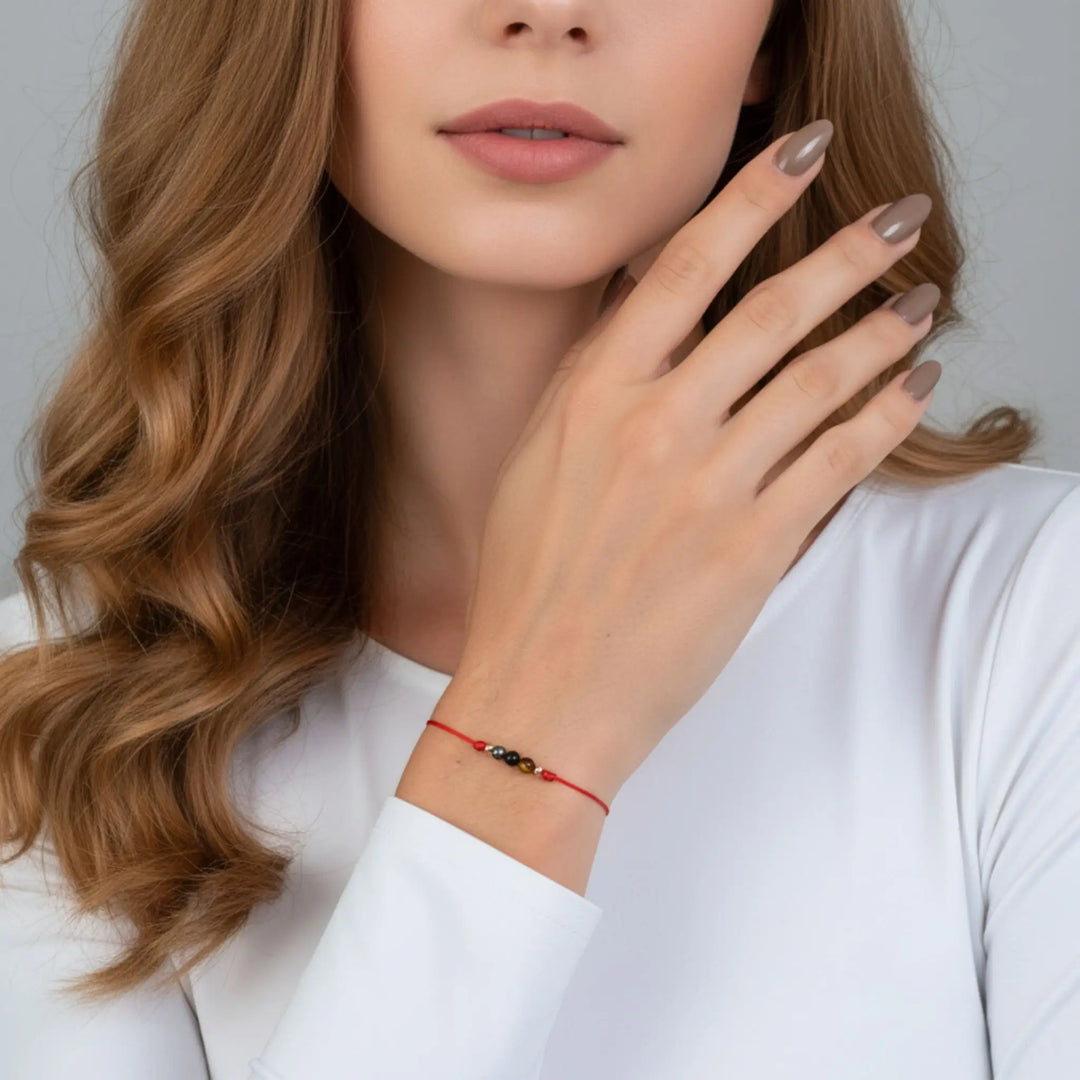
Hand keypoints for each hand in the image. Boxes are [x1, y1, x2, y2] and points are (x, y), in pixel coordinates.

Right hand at [444, 120, 939, 803]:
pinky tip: (912, 389)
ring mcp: (707, 485)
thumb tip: (649, 310)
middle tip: (897, 219)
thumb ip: (595, 382)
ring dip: (880, 333)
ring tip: (918, 305)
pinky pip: (838, 461)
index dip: (753, 199)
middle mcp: (653, 425)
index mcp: (591, 394)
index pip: (685, 266)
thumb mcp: (538, 458)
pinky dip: (884, 417)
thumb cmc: (527, 580)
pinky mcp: (752, 547)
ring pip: (818, 380)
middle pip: (771, 310)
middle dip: (848, 253)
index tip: (803, 157)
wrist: (539, 693)